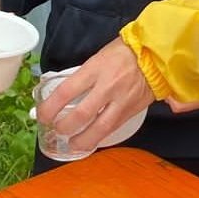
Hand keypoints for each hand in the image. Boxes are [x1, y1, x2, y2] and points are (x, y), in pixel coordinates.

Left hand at [35, 38, 161, 148]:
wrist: (156, 54)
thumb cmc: (125, 52)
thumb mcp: (98, 57)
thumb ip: (82, 76)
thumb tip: (62, 93)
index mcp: (95, 69)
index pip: (66, 91)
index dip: (50, 108)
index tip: (42, 115)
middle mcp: (108, 86)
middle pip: (81, 115)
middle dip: (65, 127)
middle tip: (57, 129)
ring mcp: (121, 101)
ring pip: (100, 128)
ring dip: (83, 140)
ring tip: (73, 145)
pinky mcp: (132, 111)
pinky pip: (113, 129)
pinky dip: (100, 137)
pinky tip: (91, 141)